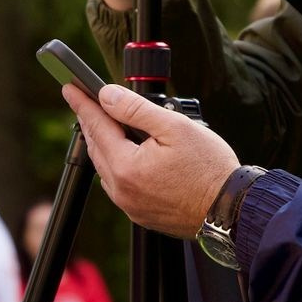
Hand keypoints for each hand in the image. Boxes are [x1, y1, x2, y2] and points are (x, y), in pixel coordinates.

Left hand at [62, 82, 237, 236]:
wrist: (231, 210)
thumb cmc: (209, 169)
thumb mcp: (174, 127)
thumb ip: (135, 109)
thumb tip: (107, 96)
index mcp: (126, 167)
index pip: (96, 126)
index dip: (82, 103)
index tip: (70, 88)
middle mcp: (122, 190)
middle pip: (98, 147)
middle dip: (92, 122)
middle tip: (87, 101)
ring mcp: (130, 206)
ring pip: (107, 168)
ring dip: (105, 144)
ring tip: (109, 123)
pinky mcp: (142, 214)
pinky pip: (120, 184)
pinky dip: (118, 165)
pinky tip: (129, 154)